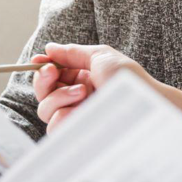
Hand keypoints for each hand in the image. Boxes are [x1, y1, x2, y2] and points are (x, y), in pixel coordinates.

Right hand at [36, 43, 181, 131]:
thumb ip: (74, 52)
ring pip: (45, 109)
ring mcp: (77, 117)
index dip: (42, 68)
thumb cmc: (129, 80)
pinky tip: (82, 107)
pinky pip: (54, 127)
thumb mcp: (101, 56)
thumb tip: (50, 48)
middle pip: (42, 93)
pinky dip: (64, 114)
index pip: (52, 76)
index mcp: (82, 78)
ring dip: (59, 96)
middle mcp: (76, 98)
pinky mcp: (78, 133)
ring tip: (82, 91)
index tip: (39, 60)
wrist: (143, 103)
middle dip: (43, 79)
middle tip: (53, 71)